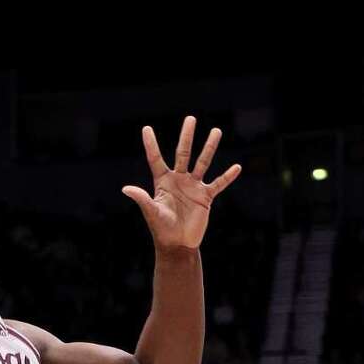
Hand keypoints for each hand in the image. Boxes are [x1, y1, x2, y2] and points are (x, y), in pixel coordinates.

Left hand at [122, 118, 241, 252]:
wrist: (177, 245)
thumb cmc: (161, 229)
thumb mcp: (151, 212)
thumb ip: (141, 198)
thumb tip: (125, 188)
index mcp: (163, 182)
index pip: (156, 159)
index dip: (151, 144)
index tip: (146, 129)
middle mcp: (178, 180)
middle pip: (183, 153)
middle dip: (187, 136)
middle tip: (191, 118)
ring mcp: (193, 187)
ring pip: (203, 162)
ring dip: (210, 147)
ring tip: (216, 131)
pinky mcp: (205, 197)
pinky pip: (218, 184)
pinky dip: (228, 177)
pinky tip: (237, 167)